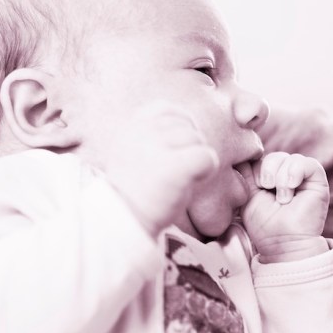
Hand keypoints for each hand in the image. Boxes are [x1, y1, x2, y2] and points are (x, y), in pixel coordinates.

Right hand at [95, 101, 218, 236]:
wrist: (125, 222)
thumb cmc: (136, 192)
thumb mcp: (136, 153)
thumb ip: (156, 136)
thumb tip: (192, 127)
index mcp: (132, 127)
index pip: (168, 109)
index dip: (180, 127)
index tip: (175, 150)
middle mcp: (143, 132)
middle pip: (187, 126)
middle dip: (189, 148)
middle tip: (175, 173)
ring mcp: (158, 147)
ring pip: (198, 140)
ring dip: (196, 160)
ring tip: (179, 180)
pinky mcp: (175, 167)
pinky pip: (207, 156)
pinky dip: (206, 170)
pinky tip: (191, 183)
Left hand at [238, 152, 329, 262]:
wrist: (283, 243)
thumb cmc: (265, 225)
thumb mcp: (248, 196)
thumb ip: (244, 175)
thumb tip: (240, 156)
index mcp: (270, 178)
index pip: (260, 158)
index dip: (255, 169)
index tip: (256, 187)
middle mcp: (286, 174)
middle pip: (272, 156)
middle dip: (266, 171)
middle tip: (267, 189)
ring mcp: (302, 176)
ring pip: (287, 157)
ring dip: (281, 177)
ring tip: (283, 198)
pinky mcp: (317, 179)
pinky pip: (306, 162)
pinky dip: (295, 172)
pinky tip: (292, 187)